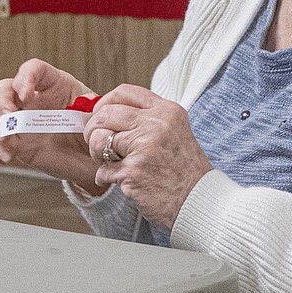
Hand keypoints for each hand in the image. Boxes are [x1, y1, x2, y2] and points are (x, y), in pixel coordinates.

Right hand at [0, 59, 101, 189]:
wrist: (96, 159)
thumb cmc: (98, 130)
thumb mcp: (99, 114)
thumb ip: (92, 107)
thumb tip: (88, 104)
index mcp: (54, 84)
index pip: (33, 69)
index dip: (25, 77)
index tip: (27, 93)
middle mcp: (34, 100)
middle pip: (5, 88)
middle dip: (0, 100)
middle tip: (7, 114)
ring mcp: (24, 121)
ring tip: (5, 136)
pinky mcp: (19, 143)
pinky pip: (0, 142)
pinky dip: (0, 147)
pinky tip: (9, 156)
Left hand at [84, 85, 211, 229]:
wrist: (198, 201)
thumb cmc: (184, 170)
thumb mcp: (175, 132)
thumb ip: (147, 119)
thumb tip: (108, 111)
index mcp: (167, 111)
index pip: (124, 92)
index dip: (105, 102)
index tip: (101, 114)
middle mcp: (156, 125)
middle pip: (105, 114)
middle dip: (93, 129)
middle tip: (98, 142)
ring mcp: (144, 148)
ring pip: (99, 140)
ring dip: (97, 154)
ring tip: (109, 162)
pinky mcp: (133, 172)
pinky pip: (103, 170)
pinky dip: (106, 178)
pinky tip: (122, 181)